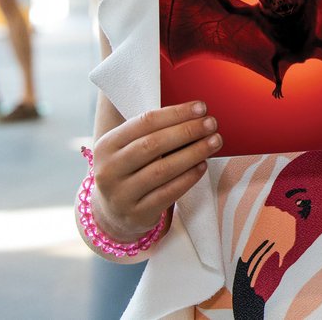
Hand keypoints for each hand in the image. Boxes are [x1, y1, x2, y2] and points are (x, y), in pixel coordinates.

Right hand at [90, 101, 220, 241]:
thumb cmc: (131, 169)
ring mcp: (121, 195)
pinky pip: (168, 193)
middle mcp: (109, 170)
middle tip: (212, 123)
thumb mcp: (129, 148)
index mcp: (107, 145)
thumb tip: (195, 112)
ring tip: (215, 142)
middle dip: (187, 131)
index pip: (144, 122)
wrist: (114, 212)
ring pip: (162, 170)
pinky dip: (188, 177)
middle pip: (153, 144)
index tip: (201, 107)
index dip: (176, 113)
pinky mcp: (137, 213)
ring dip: (193, 153)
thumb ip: (152, 130)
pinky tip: (203, 165)